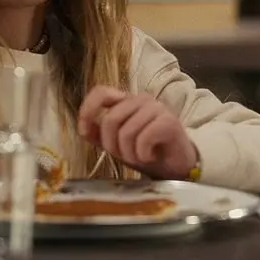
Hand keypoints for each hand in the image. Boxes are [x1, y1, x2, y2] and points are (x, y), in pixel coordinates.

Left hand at [77, 86, 199, 180]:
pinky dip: (143, 154)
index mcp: (127, 101)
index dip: (88, 109)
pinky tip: (151, 156)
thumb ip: (99, 134)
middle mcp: (142, 100)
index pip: (101, 92)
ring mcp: (157, 108)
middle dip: (112, 145)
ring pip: (126, 132)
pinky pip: (143, 139)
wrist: (177, 166)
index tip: (84, 130)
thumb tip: (82, 128)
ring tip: (141, 156)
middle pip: (111, 119)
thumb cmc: (147, 152)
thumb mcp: (117, 144)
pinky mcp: (169, 121)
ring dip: (130, 153)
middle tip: (126, 155)